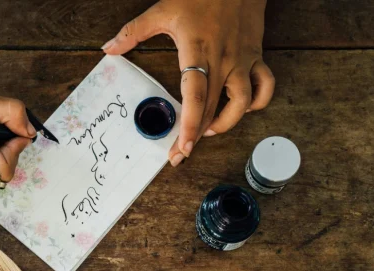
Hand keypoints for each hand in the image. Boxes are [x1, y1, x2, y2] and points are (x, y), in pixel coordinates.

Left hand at [103, 0, 274, 165]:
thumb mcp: (162, 10)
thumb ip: (133, 32)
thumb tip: (109, 49)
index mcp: (198, 52)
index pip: (196, 97)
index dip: (190, 126)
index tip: (182, 148)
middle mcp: (223, 61)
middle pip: (213, 109)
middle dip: (197, 136)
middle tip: (181, 152)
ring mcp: (242, 61)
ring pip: (243, 104)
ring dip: (227, 123)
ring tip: (208, 130)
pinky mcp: (256, 57)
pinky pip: (265, 87)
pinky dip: (257, 102)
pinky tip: (241, 108)